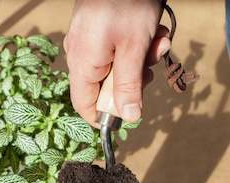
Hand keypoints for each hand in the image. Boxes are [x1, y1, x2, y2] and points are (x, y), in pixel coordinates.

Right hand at [64, 0, 171, 124]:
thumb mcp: (134, 49)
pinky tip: (150, 30)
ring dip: (140, 59)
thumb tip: (130, 117)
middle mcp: (79, 54)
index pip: (85, 106)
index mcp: (82, 65)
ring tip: (157, 39)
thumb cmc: (128, 1)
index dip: (106, 116)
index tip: (128, 114)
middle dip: (134, 79)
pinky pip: (114, 47)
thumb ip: (129, 87)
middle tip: (152, 64)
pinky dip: (134, 43)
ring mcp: (86, 40)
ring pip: (114, 66)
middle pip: (105, 86)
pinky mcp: (95, 28)